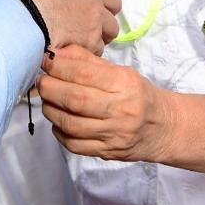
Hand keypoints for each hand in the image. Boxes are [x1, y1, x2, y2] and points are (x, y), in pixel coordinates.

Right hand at [7, 0, 120, 54]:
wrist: (16, 15)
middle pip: (112, 1)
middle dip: (103, 11)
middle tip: (88, 21)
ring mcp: (95, 13)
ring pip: (112, 26)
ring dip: (101, 33)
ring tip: (84, 39)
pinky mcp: (92, 37)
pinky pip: (98, 47)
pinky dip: (88, 50)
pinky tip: (74, 50)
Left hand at [38, 45, 167, 160]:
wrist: (164, 128)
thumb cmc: (139, 94)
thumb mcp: (121, 72)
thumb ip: (90, 62)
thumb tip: (58, 52)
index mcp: (124, 83)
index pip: (84, 72)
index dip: (58, 66)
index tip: (45, 60)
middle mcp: (120, 109)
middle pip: (74, 99)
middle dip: (50, 88)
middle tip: (41, 81)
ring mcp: (114, 134)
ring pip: (71, 124)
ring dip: (51, 110)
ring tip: (47, 100)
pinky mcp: (108, 152)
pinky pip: (75, 145)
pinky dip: (59, 132)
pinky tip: (58, 121)